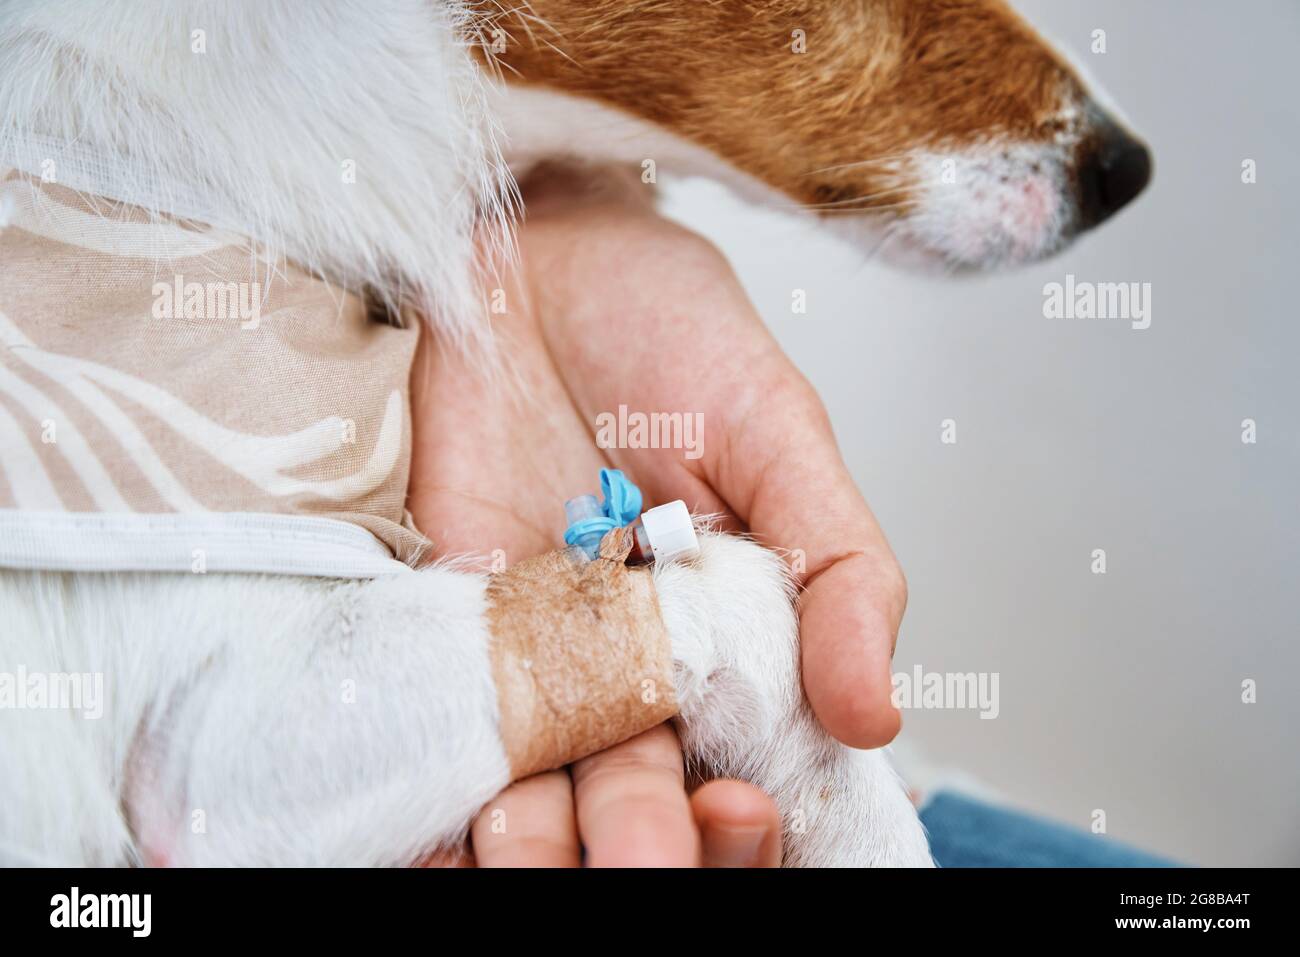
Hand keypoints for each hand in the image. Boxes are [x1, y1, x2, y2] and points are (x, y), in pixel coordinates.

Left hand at [407, 165, 906, 864]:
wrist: (525, 254)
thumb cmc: (668, 326)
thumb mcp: (781, 434)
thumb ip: (841, 567)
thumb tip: (877, 716)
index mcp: (733, 636)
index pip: (753, 764)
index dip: (745, 817)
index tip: (740, 809)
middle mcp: (629, 663)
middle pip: (635, 798)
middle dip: (639, 841)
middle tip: (641, 851)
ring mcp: (530, 647)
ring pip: (532, 785)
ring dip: (532, 842)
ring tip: (529, 850)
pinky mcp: (440, 618)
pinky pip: (437, 722)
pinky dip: (436, 788)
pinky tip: (447, 826)